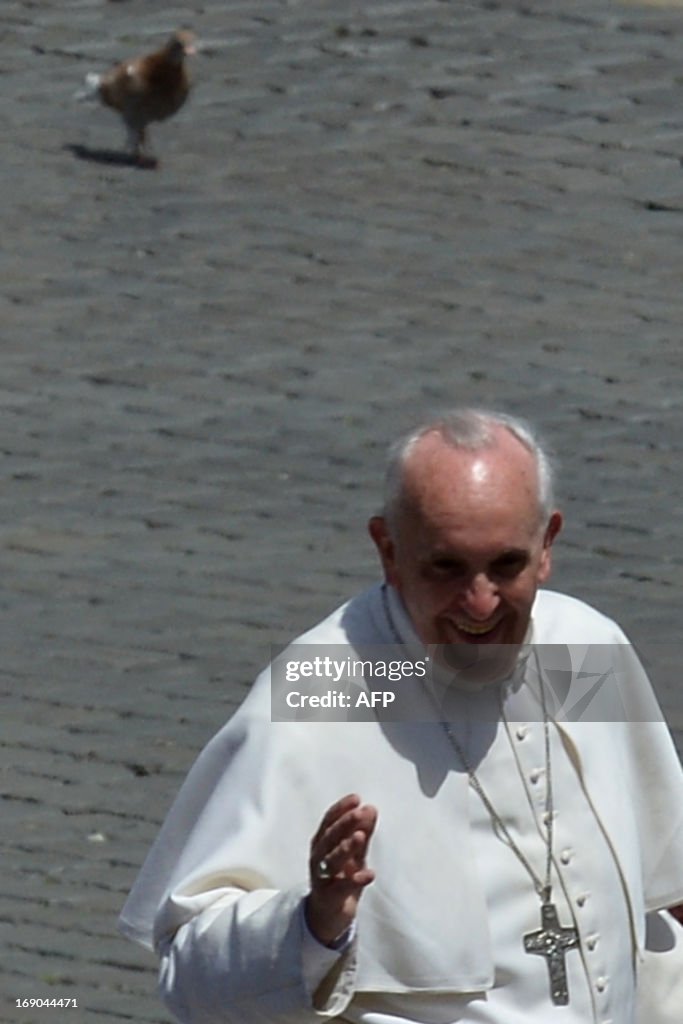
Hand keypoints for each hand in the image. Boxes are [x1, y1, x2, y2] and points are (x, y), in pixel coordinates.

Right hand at [305, 793, 377, 945]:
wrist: (327, 916)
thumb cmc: (340, 878)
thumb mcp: (353, 854)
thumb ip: (362, 832)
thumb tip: (370, 808)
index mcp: (322, 843)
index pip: (328, 822)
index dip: (341, 809)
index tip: (356, 799)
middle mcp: (318, 858)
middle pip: (329, 838)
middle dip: (344, 824)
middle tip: (359, 813)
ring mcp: (322, 878)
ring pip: (331, 861)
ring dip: (346, 848)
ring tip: (360, 837)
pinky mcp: (329, 898)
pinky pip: (341, 888)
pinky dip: (354, 880)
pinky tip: (369, 873)